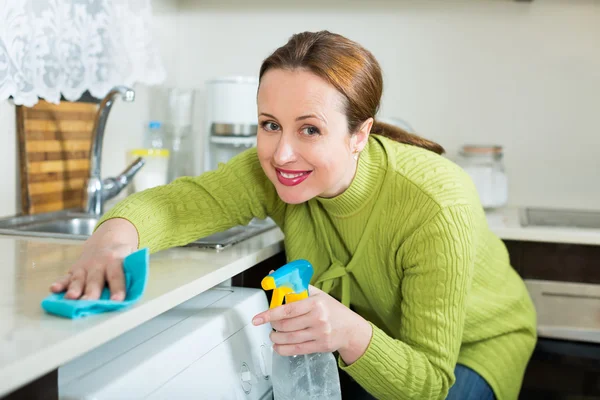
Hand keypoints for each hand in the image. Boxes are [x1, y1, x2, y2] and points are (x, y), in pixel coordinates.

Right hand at [49, 218, 138, 300]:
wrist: (108, 238)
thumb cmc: (122, 255)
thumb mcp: (131, 258)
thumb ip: (131, 272)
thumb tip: (135, 291)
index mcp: (115, 261)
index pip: (117, 276)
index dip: (117, 288)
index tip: (117, 300)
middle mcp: (98, 264)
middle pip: (95, 280)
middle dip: (91, 293)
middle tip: (88, 304)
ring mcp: (85, 266)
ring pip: (79, 279)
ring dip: (74, 289)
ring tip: (70, 298)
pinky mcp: (74, 270)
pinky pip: (66, 277)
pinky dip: (59, 284)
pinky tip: (53, 289)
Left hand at [252, 285, 372, 364]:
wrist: (351, 329)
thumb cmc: (332, 309)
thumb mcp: (318, 294)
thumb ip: (297, 287)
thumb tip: (274, 275)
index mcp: (316, 303)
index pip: (288, 309)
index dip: (269, 314)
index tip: (257, 319)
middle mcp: (318, 319)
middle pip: (286, 325)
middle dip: (273, 326)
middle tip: (271, 324)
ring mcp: (319, 334)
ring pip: (289, 339)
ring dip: (275, 338)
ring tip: (273, 335)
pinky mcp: (320, 347)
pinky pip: (296, 350)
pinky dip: (282, 349)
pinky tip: (278, 346)